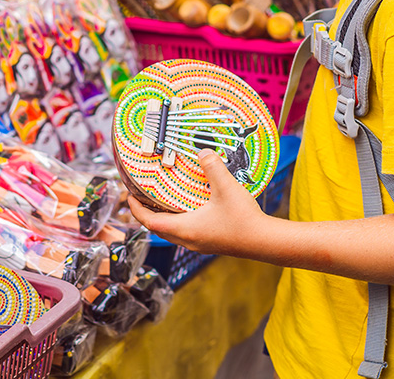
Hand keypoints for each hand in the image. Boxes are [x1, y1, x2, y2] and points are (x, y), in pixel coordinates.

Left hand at [127, 149, 265, 256]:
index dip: (135, 209)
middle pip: (157, 228)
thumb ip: (212, 166)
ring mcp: (199, 243)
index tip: (128, 196)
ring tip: (161, 201)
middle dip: (146, 213)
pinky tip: (188, 208)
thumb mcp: (226, 187)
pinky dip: (178, 221)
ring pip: (171, 233)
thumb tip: (202, 150)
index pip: (149, 221)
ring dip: (162, 218)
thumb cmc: (244, 219)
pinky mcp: (210, 243)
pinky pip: (185, 233)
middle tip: (141, 197)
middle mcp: (188, 239)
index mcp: (185, 229)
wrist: (265, 242)